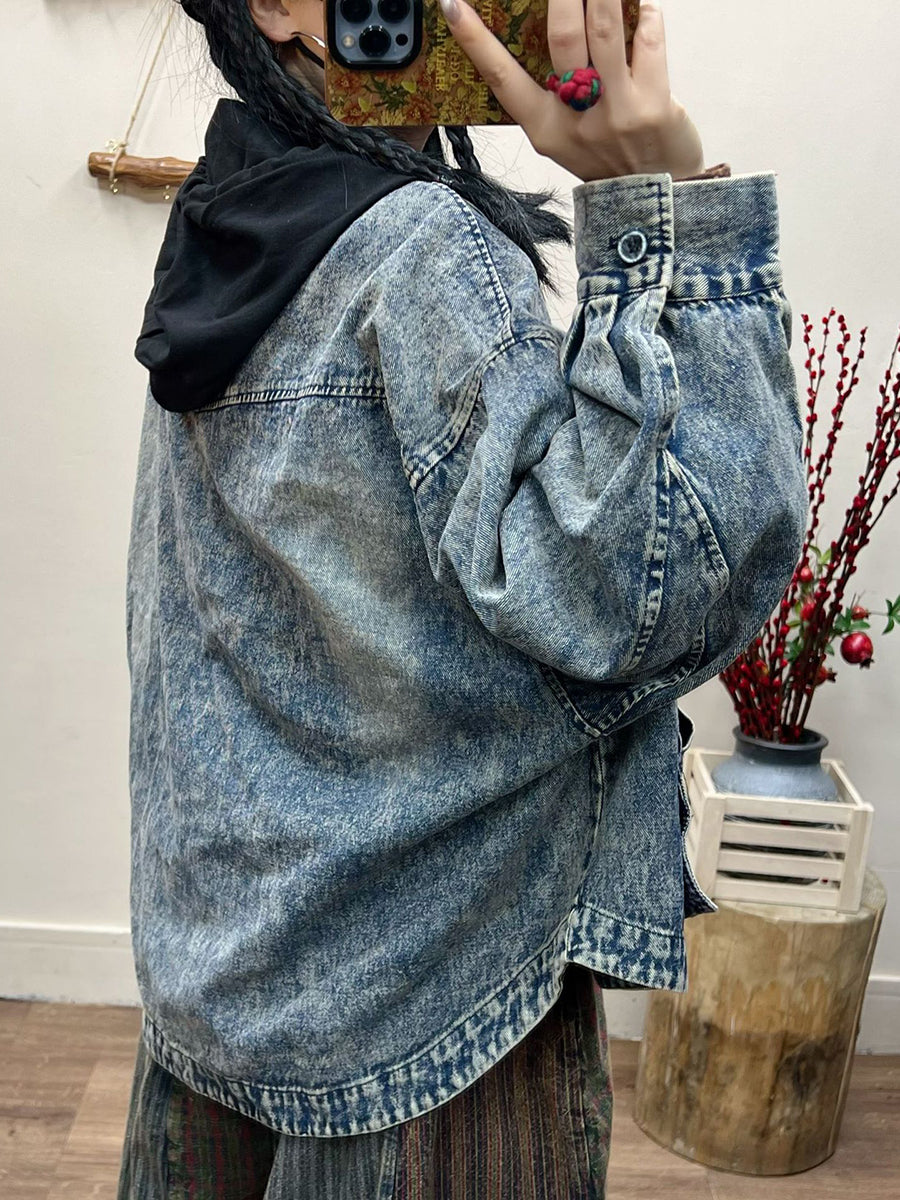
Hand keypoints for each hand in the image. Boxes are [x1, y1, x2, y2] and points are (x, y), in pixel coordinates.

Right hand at [437, 0, 705, 182]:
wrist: (649, 198)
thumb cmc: (604, 158)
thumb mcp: (562, 136)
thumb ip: (550, 93)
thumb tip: (550, 31)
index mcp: (544, 128)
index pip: (502, 78)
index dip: (475, 41)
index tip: (452, 6)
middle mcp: (576, 118)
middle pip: (562, 35)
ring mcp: (616, 110)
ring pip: (606, 28)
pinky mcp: (653, 104)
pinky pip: (649, 40)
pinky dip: (647, 14)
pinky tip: (642, 9)